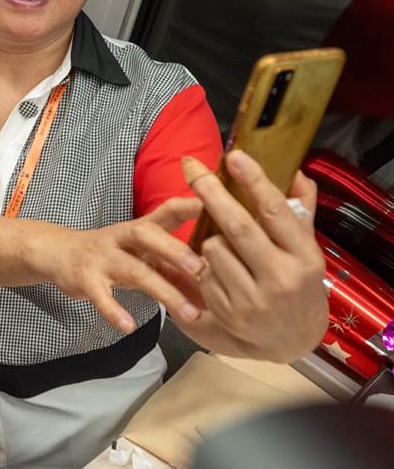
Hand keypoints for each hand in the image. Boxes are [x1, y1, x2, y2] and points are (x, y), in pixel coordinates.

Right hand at [46, 197, 206, 333]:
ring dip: (162, 291)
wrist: (58, 252)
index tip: (220, 207)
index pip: (167, 211)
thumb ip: (175, 268)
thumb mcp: (141, 253)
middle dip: (175, 250)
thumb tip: (217, 289)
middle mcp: (120, 237)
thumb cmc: (111, 254)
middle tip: (203, 269)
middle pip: (147, 234)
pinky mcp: (84, 279)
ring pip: (133, 270)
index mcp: (139, 228)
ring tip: (189, 314)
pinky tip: (129, 326)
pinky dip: (113, 310)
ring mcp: (101, 257)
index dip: (191, 206)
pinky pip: (100, 295)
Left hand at [181, 151, 326, 360]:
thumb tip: (296, 171)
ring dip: (210, 238)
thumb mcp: (306, 250)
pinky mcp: (229, 313)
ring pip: (213, 247)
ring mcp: (254, 299)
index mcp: (305, 257)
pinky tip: (222, 273)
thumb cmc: (297, 284)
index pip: (276, 212)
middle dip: (210, 192)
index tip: (235, 156)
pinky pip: (204, 273)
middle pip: (237, 226)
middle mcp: (281, 278)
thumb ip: (300, 211)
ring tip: (226, 248)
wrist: (292, 341)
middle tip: (192, 167)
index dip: (254, 181)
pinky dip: (207, 266)